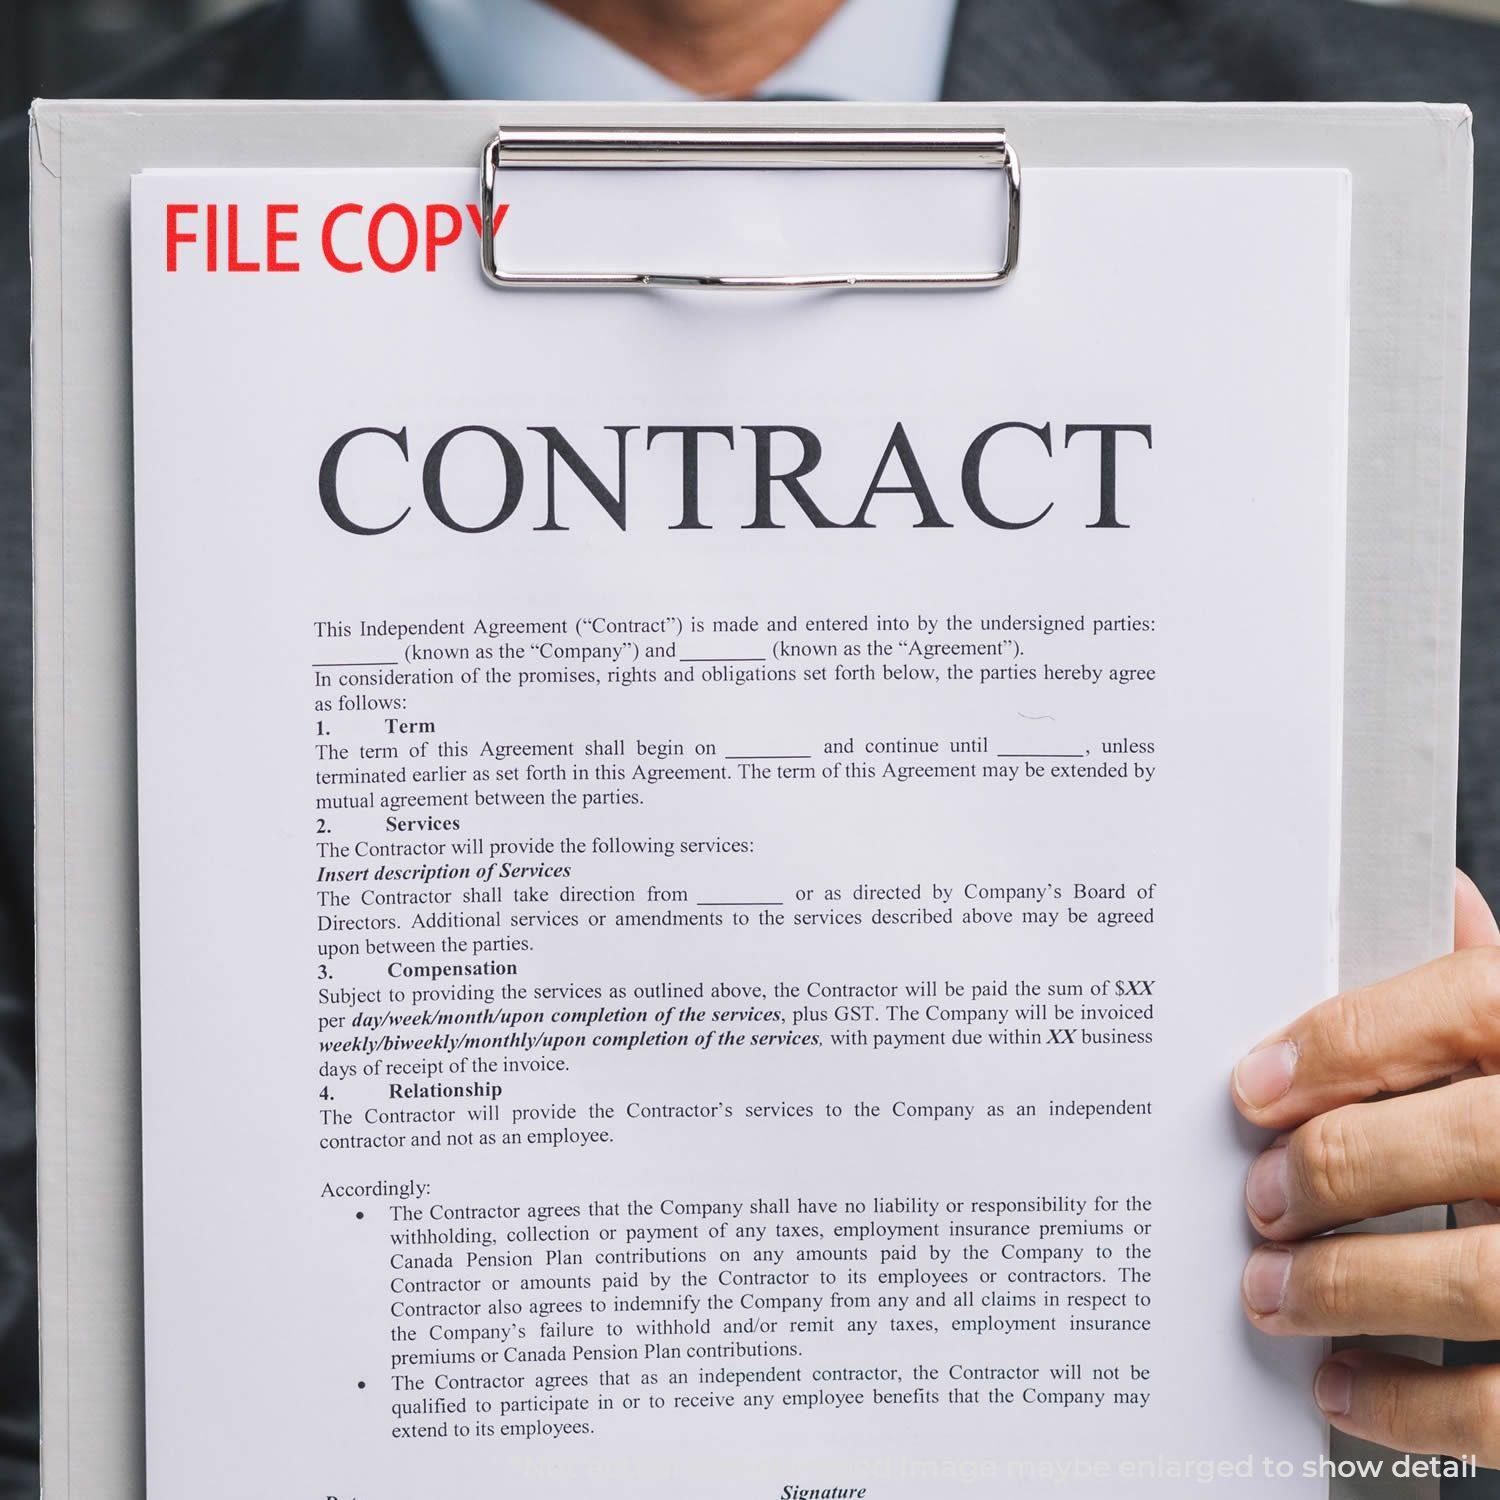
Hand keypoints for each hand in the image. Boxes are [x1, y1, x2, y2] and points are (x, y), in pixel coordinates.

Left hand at [1233, 870, 1499, 1466]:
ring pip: (1473, 1280)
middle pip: (1453, 1144)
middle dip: (1328, 1173)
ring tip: (1271, 1290)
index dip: (1340, 1044)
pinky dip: (1405, 1405)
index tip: (1254, 1086)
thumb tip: (1438, 895)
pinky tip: (1345, 1384)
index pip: (1460, 1005)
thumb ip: (1497, 985)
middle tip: (1258, 1199)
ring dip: (1343, 1290)